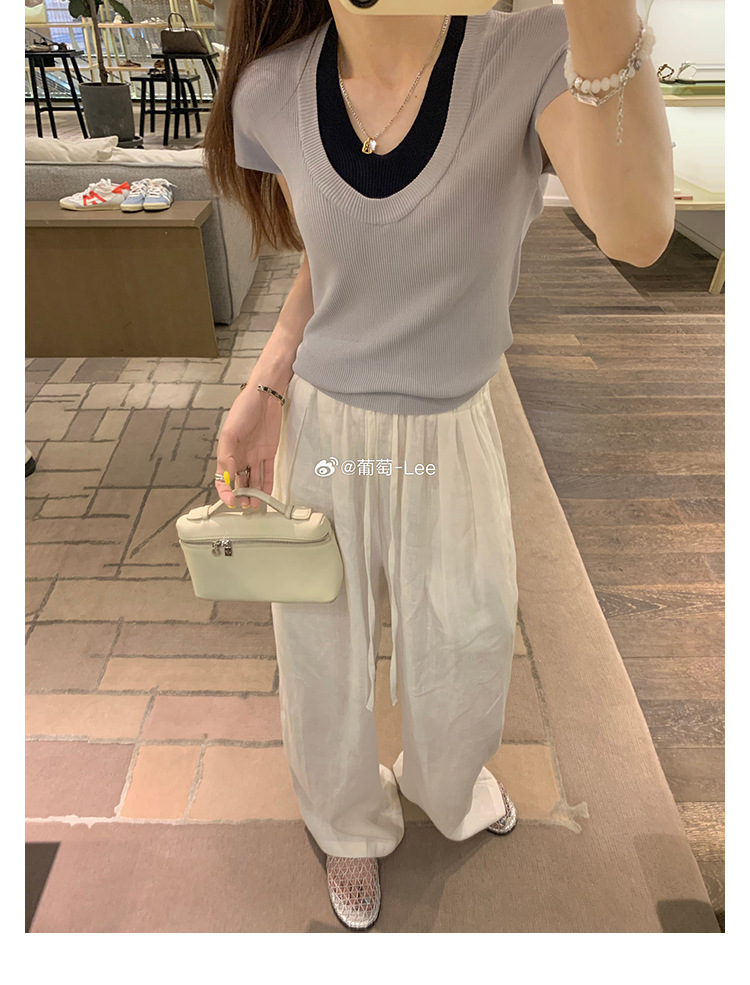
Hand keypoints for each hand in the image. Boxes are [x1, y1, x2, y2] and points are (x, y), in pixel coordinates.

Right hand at [215, 386, 282, 509]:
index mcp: (227, 452)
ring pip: (254, 479)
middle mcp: (240, 456)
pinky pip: (268, 472)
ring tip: (257, 504)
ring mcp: (255, 456)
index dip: (225, 490)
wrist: (265, 397)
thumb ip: (227, 456)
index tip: (230, 501)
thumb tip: (228, 476)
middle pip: (239, 481)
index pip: (223, 477)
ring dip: (255, 493)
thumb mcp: (230, 433)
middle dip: (242, 495)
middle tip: (246, 505)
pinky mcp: (269, 453)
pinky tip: (268, 494)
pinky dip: (268, 484)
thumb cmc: (243, 410)